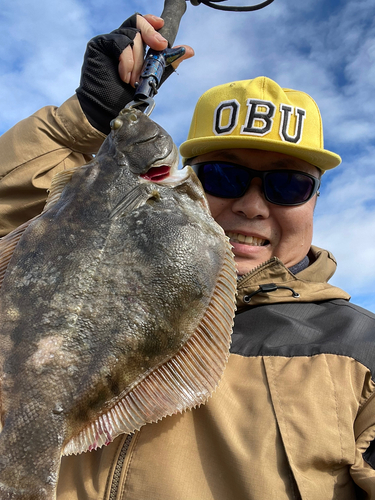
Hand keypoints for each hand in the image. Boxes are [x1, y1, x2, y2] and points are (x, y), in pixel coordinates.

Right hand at [76, 13, 193, 134]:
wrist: (109, 113)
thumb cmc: (127, 100)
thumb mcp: (152, 80)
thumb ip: (166, 64)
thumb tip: (189, 50)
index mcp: (136, 49)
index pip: (144, 25)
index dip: (153, 22)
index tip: (162, 26)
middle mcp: (123, 43)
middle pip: (138, 23)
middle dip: (152, 34)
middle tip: (160, 47)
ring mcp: (110, 43)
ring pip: (131, 35)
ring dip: (138, 59)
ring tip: (134, 80)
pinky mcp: (99, 46)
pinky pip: (118, 43)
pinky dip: (126, 60)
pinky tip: (125, 76)